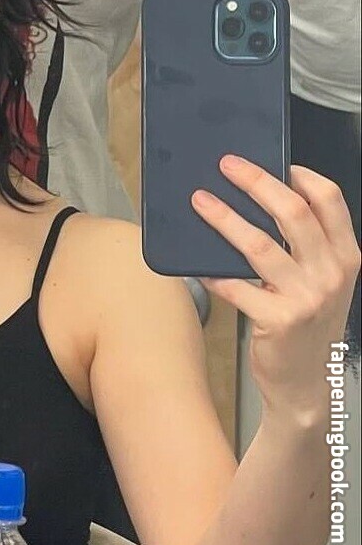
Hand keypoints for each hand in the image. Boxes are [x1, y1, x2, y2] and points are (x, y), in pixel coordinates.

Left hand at [190, 156, 359, 427]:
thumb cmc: (306, 322)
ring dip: (224, 218)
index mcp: (346, 256)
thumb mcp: (321, 280)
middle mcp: (331, 273)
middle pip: (292, 212)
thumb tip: (259, 198)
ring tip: (199, 201)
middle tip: (225, 166)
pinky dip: (214, 273)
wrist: (304, 383)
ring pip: (258, 244)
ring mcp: (306, 297)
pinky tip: (198, 264)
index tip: (273, 161)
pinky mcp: (277, 320)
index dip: (300, 175)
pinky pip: (236, 286)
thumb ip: (304, 245)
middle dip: (255, 182)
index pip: (330, 200)